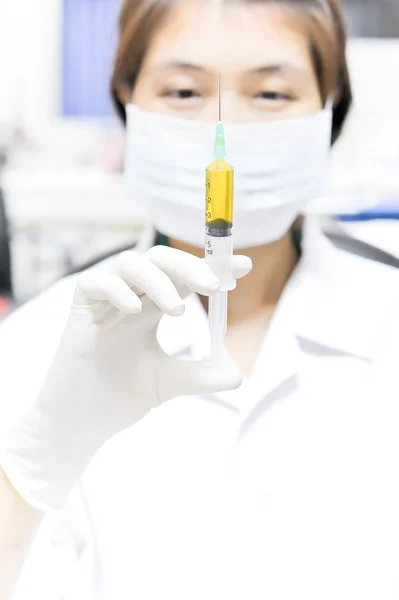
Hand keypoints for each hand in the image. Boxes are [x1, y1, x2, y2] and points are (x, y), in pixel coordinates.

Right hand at [0, 246, 251, 509]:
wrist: (83, 423)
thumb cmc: (119, 397)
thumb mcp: (170, 383)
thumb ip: (202, 375)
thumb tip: (238, 374)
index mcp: (152, 308)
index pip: (184, 276)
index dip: (212, 266)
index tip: (243, 266)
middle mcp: (131, 297)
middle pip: (159, 260)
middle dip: (189, 266)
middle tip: (214, 286)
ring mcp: (104, 300)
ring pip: (129, 263)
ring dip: (158, 279)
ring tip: (178, 310)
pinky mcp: (79, 309)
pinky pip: (95, 282)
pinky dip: (117, 289)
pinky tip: (135, 310)